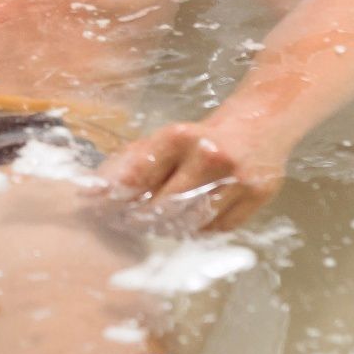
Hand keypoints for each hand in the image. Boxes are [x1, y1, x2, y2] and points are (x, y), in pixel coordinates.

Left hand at [97, 120, 287, 233]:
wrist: (260, 123)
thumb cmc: (202, 136)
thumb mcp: (167, 139)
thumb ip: (132, 163)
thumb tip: (93, 190)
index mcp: (180, 136)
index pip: (139, 177)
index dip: (116, 199)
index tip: (101, 210)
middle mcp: (209, 155)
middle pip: (165, 206)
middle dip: (141, 219)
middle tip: (128, 224)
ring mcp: (236, 178)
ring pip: (191, 221)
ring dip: (169, 228)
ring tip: (157, 224)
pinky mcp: (257, 196)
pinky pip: (216, 229)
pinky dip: (198, 230)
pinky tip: (189, 222)